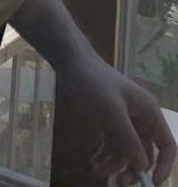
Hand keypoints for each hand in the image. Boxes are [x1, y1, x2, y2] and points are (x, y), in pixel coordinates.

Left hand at [60, 56, 175, 184]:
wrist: (71, 62)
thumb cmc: (93, 82)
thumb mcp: (111, 112)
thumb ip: (128, 139)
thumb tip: (142, 166)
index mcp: (148, 112)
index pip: (167, 145)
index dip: (164, 166)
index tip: (152, 183)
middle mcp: (140, 117)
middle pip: (144, 152)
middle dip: (132, 168)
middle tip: (118, 181)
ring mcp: (124, 119)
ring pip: (125, 150)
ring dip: (114, 163)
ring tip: (95, 170)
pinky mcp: (108, 119)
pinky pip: (112, 143)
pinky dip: (105, 155)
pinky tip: (94, 163)